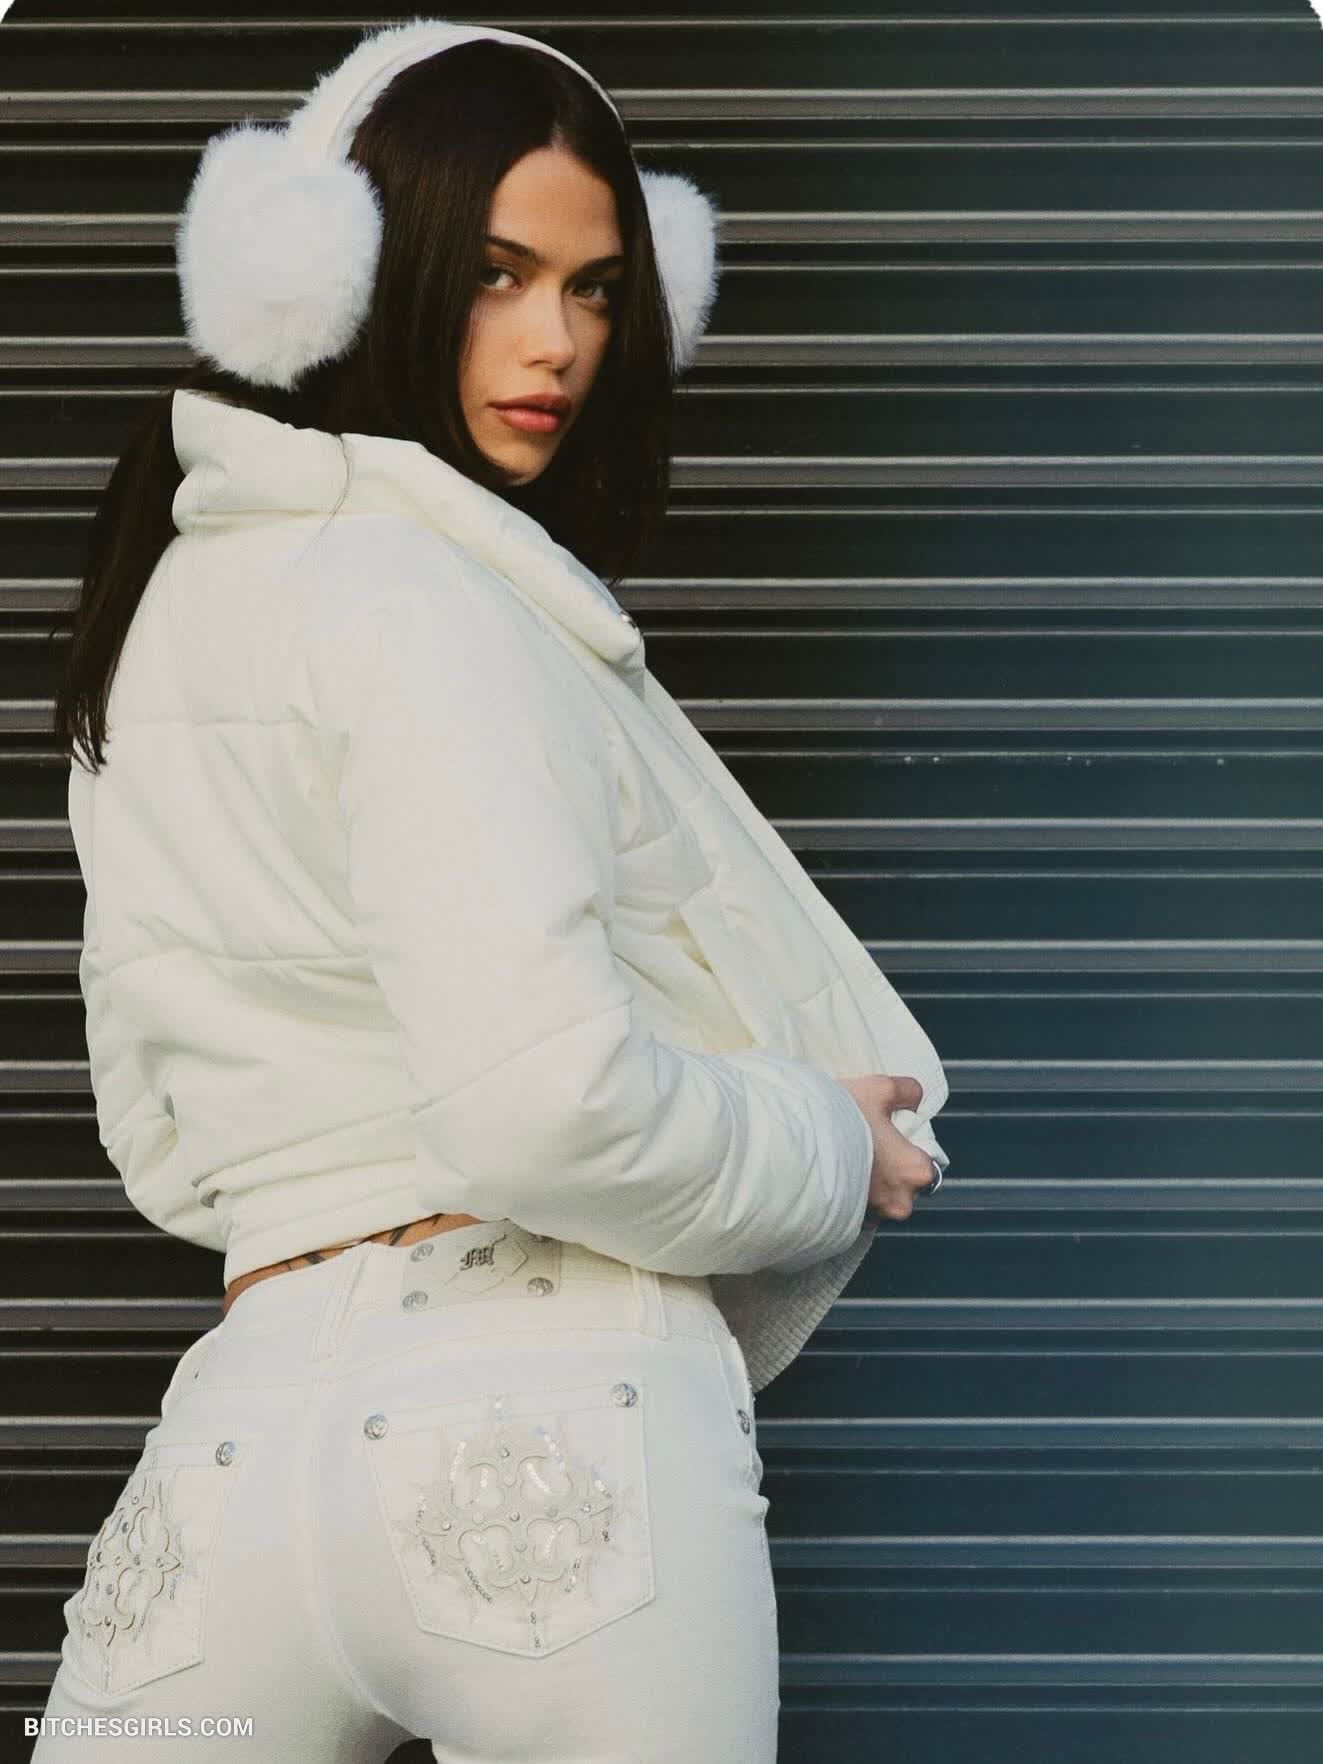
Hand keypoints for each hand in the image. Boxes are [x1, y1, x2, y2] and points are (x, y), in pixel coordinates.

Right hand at [835, 1072, 939, 1223]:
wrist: (792, 1147)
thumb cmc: (840, 1121)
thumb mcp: (879, 1089)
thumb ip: (906, 1091)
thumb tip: (913, 1098)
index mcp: (916, 1171)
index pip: (925, 1160)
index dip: (906, 1146)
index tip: (887, 1136)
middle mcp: (899, 1201)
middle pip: (902, 1182)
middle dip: (887, 1168)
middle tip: (864, 1144)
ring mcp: (873, 1217)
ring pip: (878, 1198)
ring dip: (867, 1183)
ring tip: (845, 1157)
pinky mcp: (847, 1225)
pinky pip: (855, 1210)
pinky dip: (848, 1196)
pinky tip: (834, 1174)